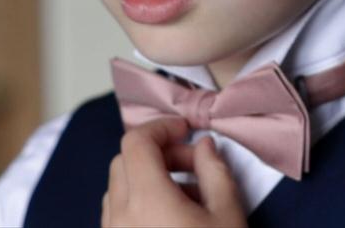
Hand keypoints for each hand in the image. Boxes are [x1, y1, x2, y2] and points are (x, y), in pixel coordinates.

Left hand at [102, 118, 245, 227]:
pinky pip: (116, 212)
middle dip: (159, 153)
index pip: (136, 141)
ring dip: (148, 178)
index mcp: (147, 200)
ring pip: (118, 186)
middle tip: (193, 165)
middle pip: (125, 160)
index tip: (186, 131)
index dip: (161, 127)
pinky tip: (168, 217)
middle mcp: (120, 215)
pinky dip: (138, 202)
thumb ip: (215, 171)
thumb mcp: (228, 214)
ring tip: (185, 196)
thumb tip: (204, 146)